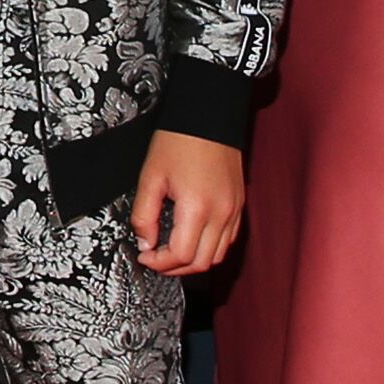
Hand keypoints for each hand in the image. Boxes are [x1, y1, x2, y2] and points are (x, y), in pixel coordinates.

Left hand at [133, 130, 246, 276]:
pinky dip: (210, 248)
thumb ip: (144, 215)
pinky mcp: (239, 205)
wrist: (207, 115)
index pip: (180, 255)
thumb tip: (145, 242)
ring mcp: (234, 210)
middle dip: (174, 268)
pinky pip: (228, 240)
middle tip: (155, 258)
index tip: (144, 255)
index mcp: (197, 207)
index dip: (158, 263)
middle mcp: (221, 213)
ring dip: (193, 261)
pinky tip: (192, 239)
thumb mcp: (150, 177)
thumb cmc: (178, 141)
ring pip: (217, 256)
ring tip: (172, 252)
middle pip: (201, 263)